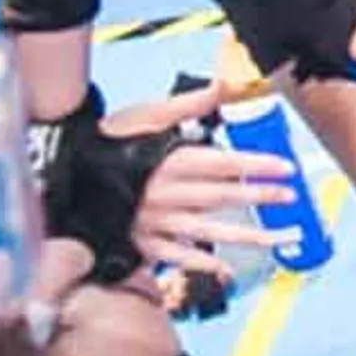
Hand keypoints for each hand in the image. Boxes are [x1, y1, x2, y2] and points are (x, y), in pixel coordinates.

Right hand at [98, 82, 297, 292]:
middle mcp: (165, 194)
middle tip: (291, 197)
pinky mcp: (141, 241)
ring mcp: (154, 222)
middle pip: (220, 197)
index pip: (223, 164)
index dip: (257, 166)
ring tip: (278, 238)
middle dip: (258, 197)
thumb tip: (223, 85)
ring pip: (206, 232)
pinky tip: (225, 270)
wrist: (63, 170)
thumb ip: (189, 105)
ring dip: (245, 236)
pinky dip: (199, 265)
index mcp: (169, 162)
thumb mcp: (147, 116)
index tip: (287, 168)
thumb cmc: (109, 140)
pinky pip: (174, 257)